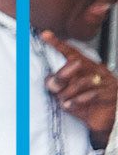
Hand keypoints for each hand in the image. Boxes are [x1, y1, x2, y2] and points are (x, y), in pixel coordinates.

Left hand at [43, 31, 116, 146]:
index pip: (71, 52)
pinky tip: (71, 105)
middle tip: (55, 88)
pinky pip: (91, 94)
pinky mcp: (110, 93)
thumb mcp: (66, 92)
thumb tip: (51, 83)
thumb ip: (58, 85)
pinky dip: (77, 101)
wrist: (104, 119)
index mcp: (85, 67)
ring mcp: (105, 81)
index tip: (45, 35)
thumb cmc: (84, 103)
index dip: (58, 44)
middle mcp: (96, 70)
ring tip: (65, 101)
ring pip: (82, 81)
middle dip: (62, 76)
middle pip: (75, 64)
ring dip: (68, 93)